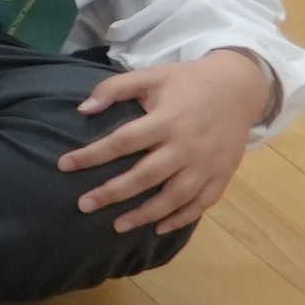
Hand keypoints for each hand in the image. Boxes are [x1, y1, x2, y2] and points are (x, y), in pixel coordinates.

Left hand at [63, 50, 276, 233]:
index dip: (91, 155)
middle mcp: (186, 146)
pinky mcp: (223, 174)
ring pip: (174, 196)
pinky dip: (182, 218)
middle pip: (145, 176)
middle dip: (113, 193)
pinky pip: (202, 203)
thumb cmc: (187, 81)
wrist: (240, 86)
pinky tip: (159, 227)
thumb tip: (82, 110)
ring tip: (117, 226)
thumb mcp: (150, 76)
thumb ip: (114, 89)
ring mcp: (207, 164)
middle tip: (84, 205)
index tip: (63, 165)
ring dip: (146, 214)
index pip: (122, 142)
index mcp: (166, 120)